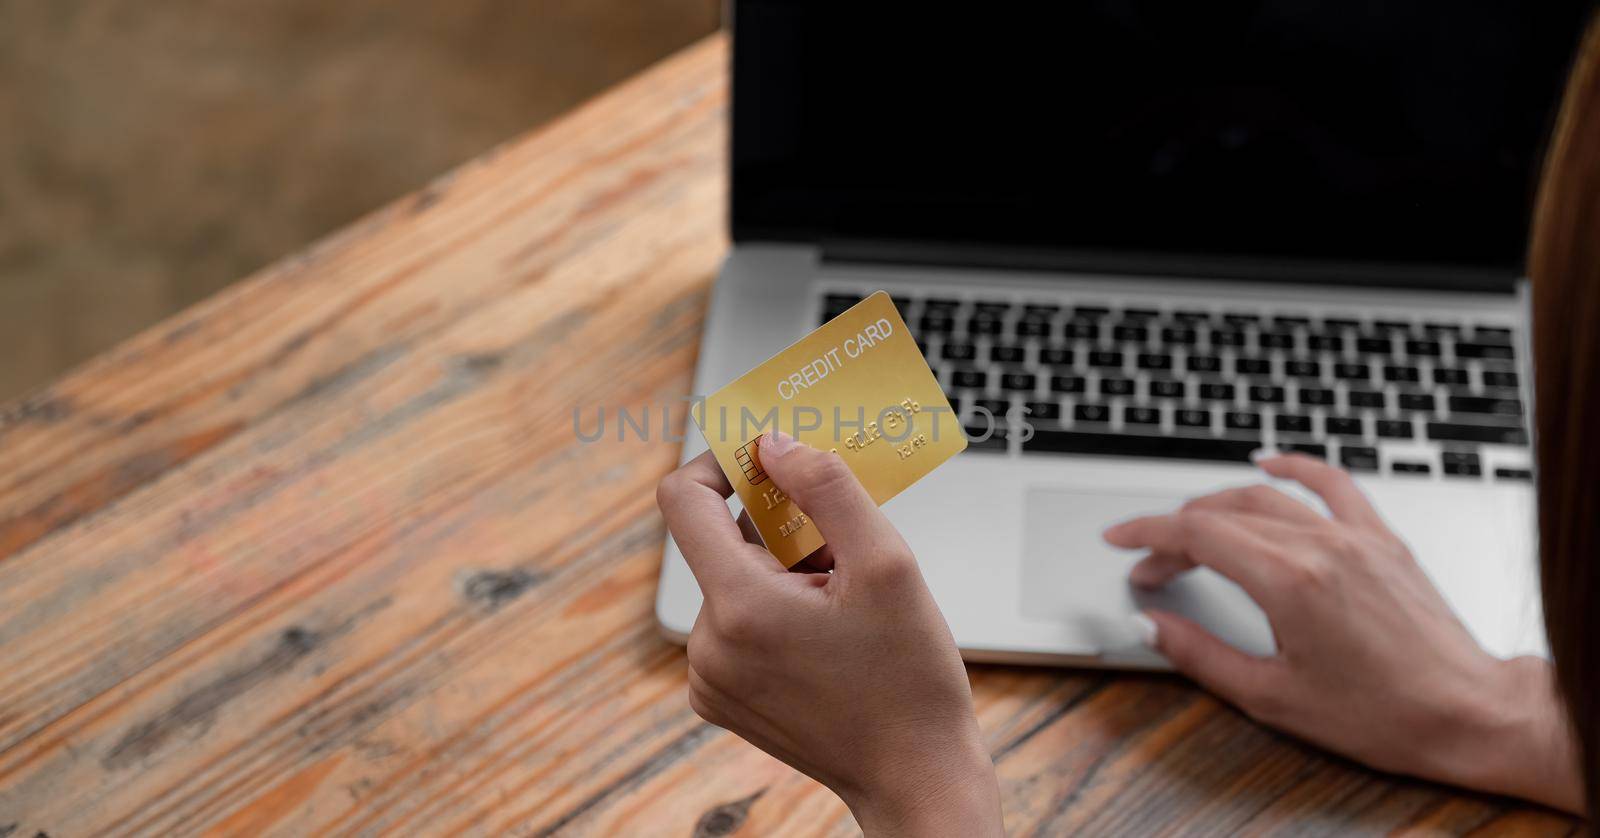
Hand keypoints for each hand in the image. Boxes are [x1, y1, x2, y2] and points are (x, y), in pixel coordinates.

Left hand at [657, 431, 1003, 836]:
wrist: (917, 777)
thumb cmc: (910, 678)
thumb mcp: (887, 563)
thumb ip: (826, 487)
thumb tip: (775, 443)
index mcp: (739, 607)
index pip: (683, 500)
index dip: (722, 463)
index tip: (768, 456)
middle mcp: (706, 644)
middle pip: (723, 543)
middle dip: (782, 529)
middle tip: (845, 545)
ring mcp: (708, 677)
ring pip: (734, 583)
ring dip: (786, 572)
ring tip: (847, 603)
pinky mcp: (719, 699)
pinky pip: (736, 625)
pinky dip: (777, 611)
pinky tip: (829, 635)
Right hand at [1104, 453, 1583, 812]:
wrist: (1467, 714)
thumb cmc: (1383, 715)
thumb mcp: (1272, 696)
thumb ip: (1201, 654)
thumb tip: (1151, 625)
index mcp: (1290, 582)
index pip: (1197, 535)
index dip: (1149, 535)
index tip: (1122, 544)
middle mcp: (1323, 547)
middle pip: (1224, 516)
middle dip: (1176, 534)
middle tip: (1152, 565)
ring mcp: (1356, 536)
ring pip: (1268, 498)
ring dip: (1217, 507)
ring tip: (1190, 529)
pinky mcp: (1383, 540)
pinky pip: (1333, 485)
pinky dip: (1296, 469)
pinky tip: (1269, 464)